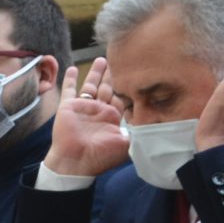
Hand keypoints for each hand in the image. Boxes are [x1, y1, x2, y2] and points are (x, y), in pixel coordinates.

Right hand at [46, 59, 128, 177]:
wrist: (76, 163)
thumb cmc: (100, 157)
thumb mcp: (126, 145)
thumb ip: (138, 133)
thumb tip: (155, 125)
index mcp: (112, 118)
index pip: (122, 97)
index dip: (127, 86)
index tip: (135, 72)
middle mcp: (99, 111)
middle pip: (108, 87)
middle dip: (113, 74)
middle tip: (120, 59)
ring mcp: (83, 108)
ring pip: (91, 85)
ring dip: (96, 73)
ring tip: (102, 59)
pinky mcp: (68, 107)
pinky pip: (69, 90)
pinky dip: (70, 80)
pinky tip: (73, 68)